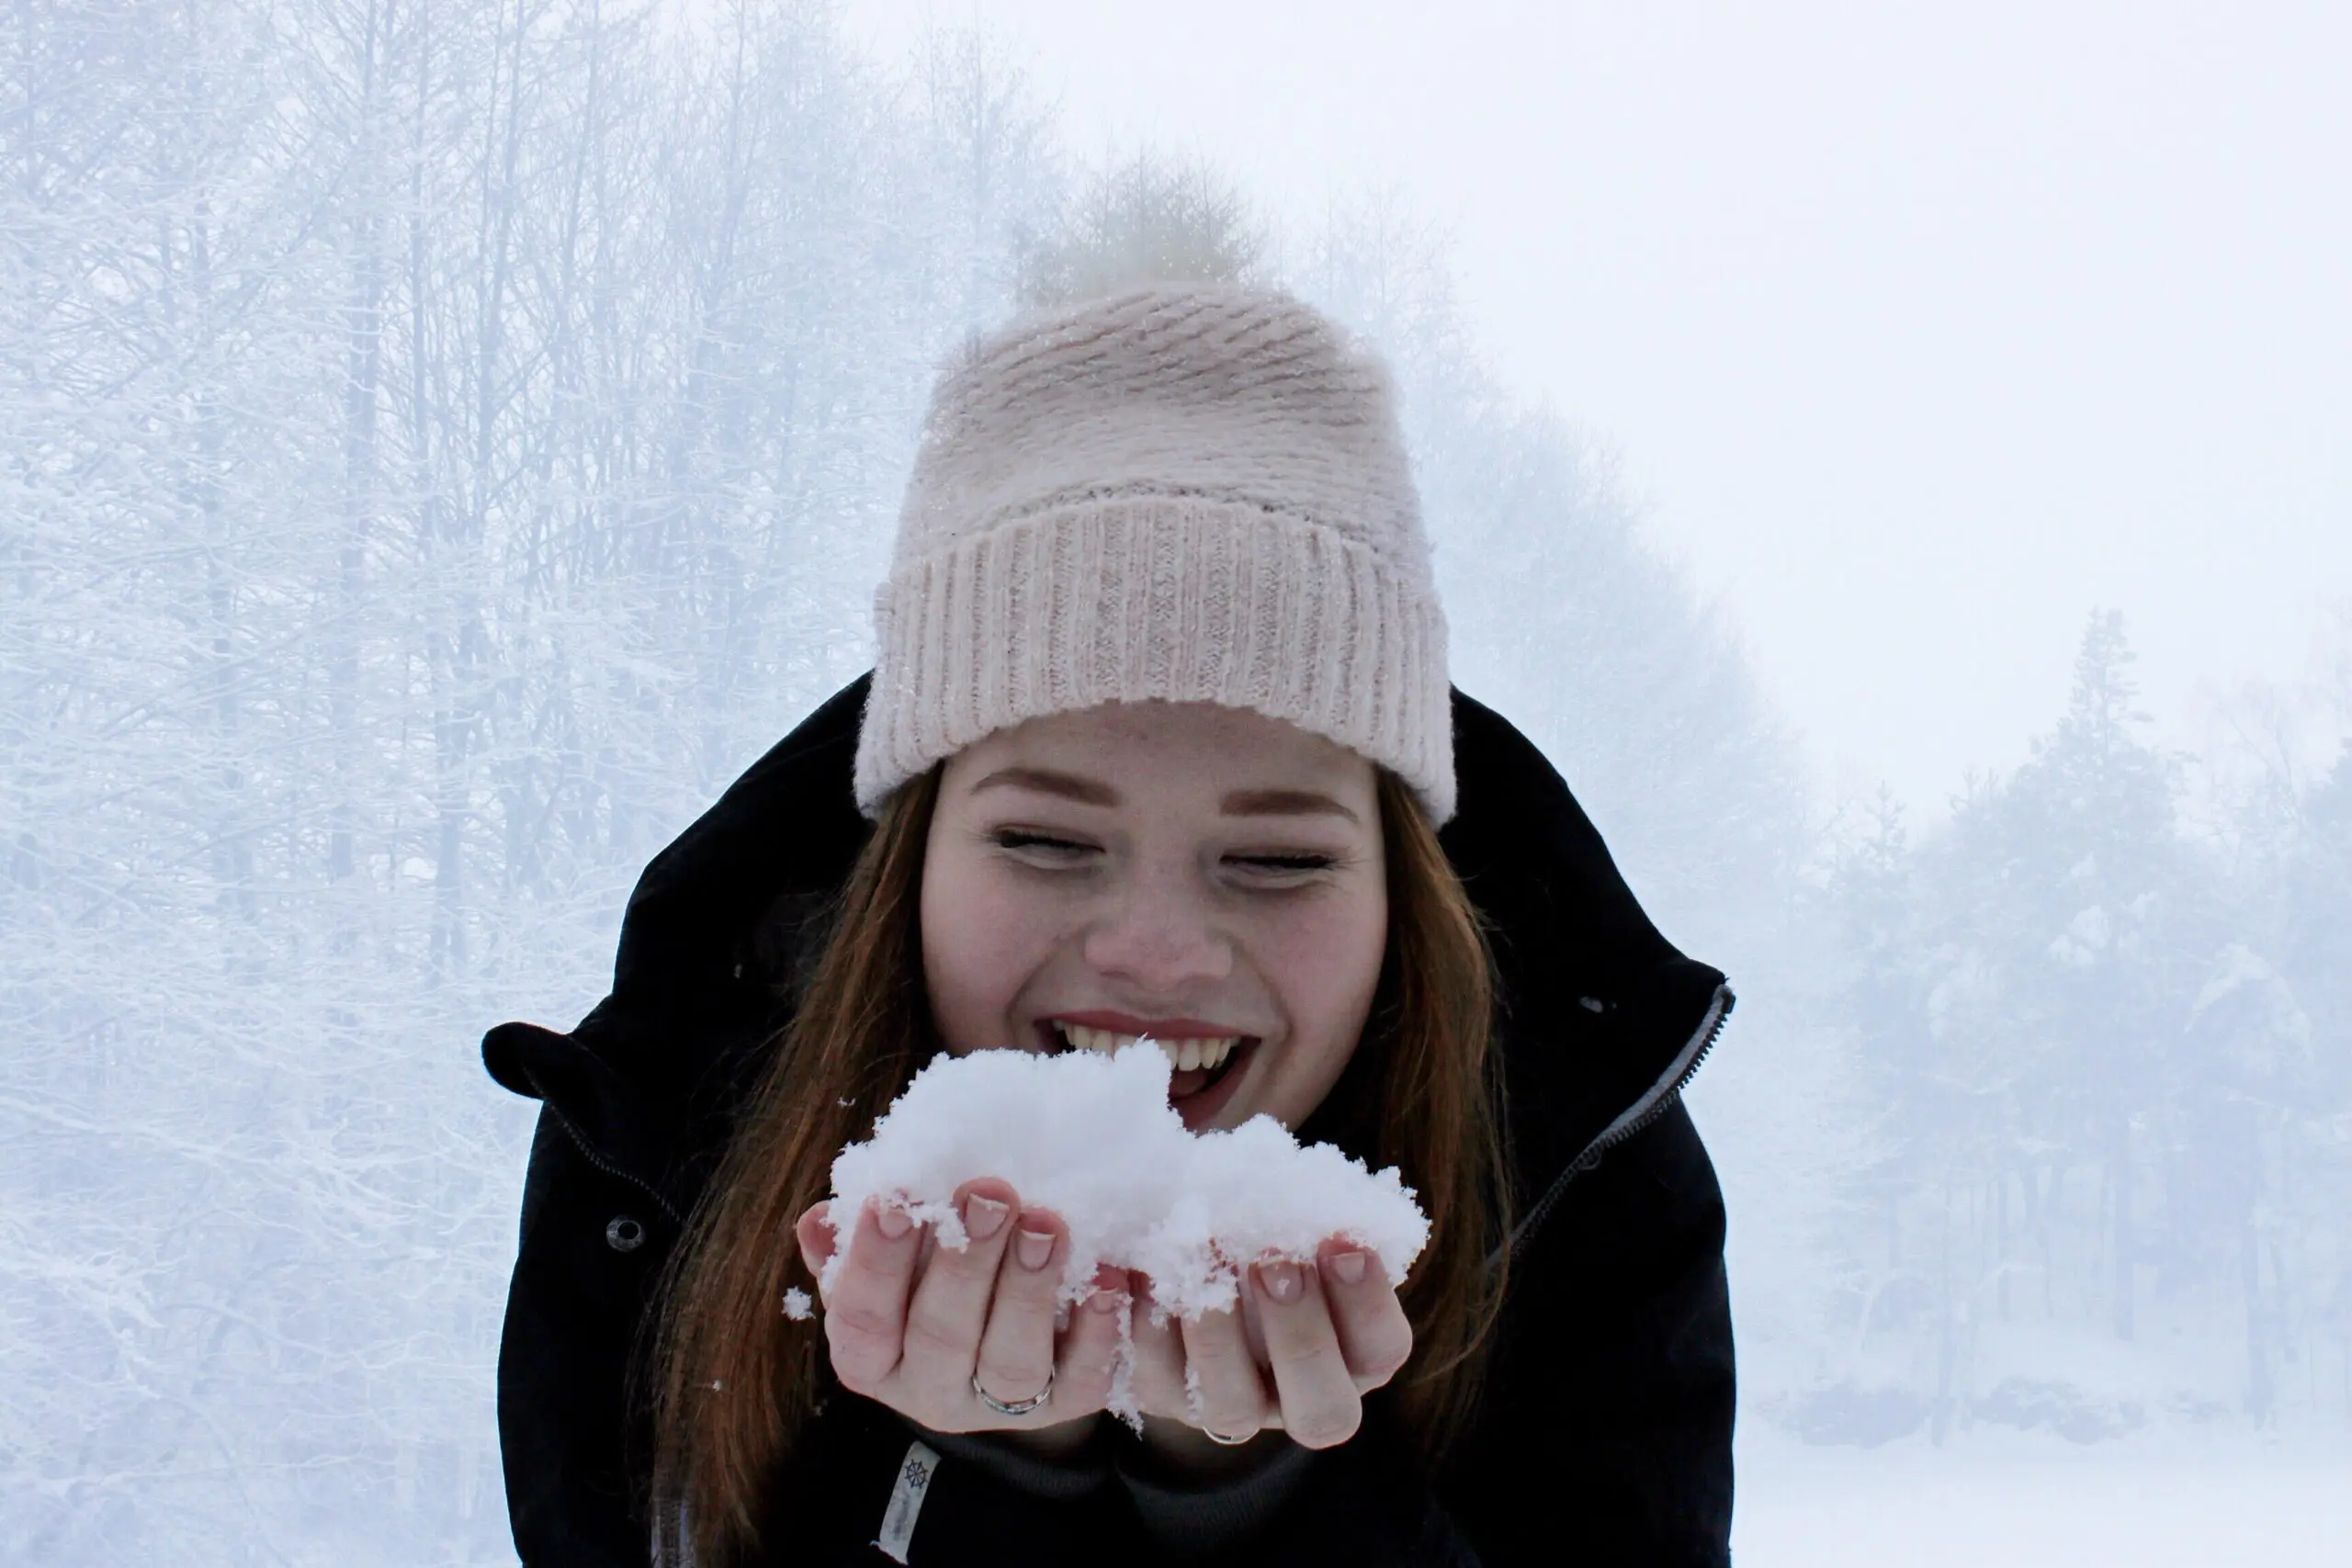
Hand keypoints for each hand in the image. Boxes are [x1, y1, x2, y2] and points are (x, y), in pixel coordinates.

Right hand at [794, 1180, 1126, 1436]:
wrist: (1006, 1305)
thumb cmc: (929, 1261)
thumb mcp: (889, 1248)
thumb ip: (854, 1240)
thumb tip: (819, 1222)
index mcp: (872, 1356)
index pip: (863, 1319)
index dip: (876, 1261)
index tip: (896, 1196)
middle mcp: (929, 1391)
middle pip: (941, 1337)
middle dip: (965, 1261)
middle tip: (990, 1194)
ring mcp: (1000, 1405)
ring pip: (1012, 1362)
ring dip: (1030, 1288)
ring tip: (1047, 1223)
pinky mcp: (1065, 1402)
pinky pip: (1084, 1380)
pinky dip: (1098, 1329)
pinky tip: (1108, 1278)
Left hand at [1126, 1238, 1413, 1453]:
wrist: (1185, 1233)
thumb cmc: (1262, 1219)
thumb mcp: (1295, 1213)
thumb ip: (1313, 1212)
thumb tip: (1324, 1188)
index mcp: (1353, 1353)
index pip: (1381, 1351)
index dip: (1366, 1303)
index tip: (1339, 1237)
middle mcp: (1298, 1398)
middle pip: (1321, 1411)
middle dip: (1300, 1335)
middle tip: (1274, 1261)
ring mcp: (1228, 1406)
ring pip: (1231, 1408)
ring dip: (1214, 1330)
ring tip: (1200, 1248)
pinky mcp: (1160, 1397)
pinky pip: (1148, 1380)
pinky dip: (1134, 1324)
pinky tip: (1125, 1271)